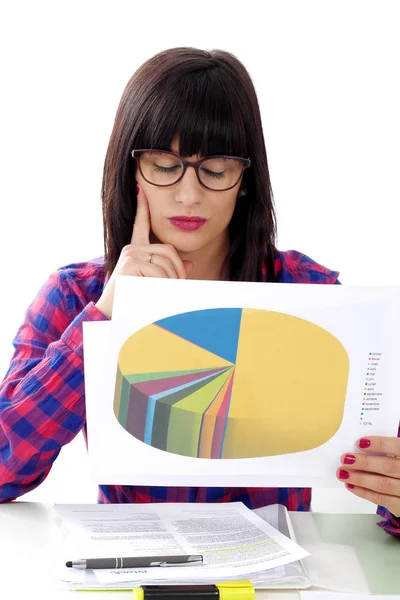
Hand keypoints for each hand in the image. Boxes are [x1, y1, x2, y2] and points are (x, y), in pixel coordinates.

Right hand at [95, 185, 192, 317]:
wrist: (111, 312)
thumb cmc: (133, 297)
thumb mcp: (154, 281)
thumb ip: (170, 270)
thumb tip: (190, 263)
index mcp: (136, 249)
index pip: (140, 224)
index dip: (142, 207)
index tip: (141, 189)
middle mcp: (132, 248)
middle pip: (169, 251)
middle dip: (179, 270)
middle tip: (181, 285)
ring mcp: (130, 254)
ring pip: (166, 264)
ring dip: (173, 281)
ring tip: (168, 293)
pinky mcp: (130, 263)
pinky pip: (159, 273)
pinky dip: (164, 285)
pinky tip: (155, 292)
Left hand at [336, 436, 399, 517]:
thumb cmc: (399, 466)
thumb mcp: (398, 455)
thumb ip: (388, 450)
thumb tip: (361, 444)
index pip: (397, 447)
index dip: (379, 444)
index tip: (360, 443)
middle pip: (388, 467)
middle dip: (364, 463)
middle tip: (345, 459)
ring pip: (383, 485)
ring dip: (360, 479)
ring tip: (343, 473)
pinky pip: (381, 499)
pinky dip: (364, 493)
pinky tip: (351, 486)